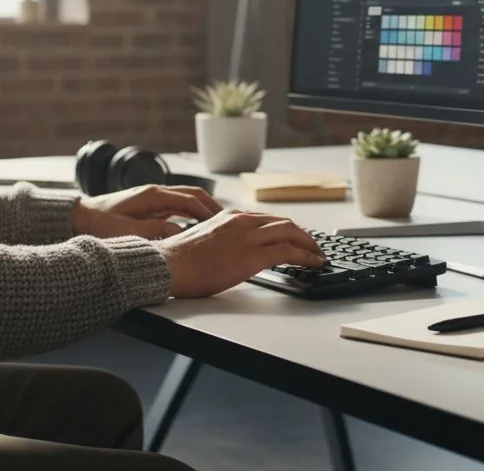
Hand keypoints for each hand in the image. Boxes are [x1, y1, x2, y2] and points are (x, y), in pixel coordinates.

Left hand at [71, 184, 222, 239]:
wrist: (77, 217)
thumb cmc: (99, 225)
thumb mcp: (130, 232)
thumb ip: (157, 231)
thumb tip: (181, 232)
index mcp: (153, 195)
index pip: (191, 200)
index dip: (210, 212)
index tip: (224, 224)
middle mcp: (155, 192)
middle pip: (193, 195)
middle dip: (213, 207)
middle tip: (229, 222)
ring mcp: (152, 197)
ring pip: (186, 200)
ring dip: (203, 210)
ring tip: (218, 225)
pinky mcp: (148, 205)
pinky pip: (177, 207)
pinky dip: (191, 214)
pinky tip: (196, 227)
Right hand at [159, 209, 325, 297]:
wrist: (167, 266)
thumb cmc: (179, 260)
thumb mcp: (205, 239)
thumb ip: (225, 239)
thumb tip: (236, 252)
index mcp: (230, 216)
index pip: (267, 219)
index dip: (285, 229)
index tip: (294, 237)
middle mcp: (242, 221)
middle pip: (284, 223)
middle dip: (302, 235)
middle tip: (312, 246)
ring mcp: (248, 236)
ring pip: (291, 232)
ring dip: (308, 244)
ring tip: (317, 255)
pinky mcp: (252, 255)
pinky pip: (289, 251)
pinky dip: (306, 256)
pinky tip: (313, 263)